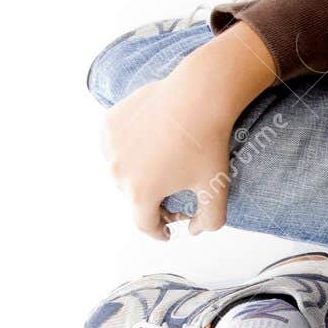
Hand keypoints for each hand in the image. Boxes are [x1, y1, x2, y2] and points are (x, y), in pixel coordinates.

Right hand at [99, 22, 275, 240]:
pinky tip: (149, 145)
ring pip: (122, 172)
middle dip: (153, 200)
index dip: (159, 231)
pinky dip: (128, 150)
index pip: (144, 224)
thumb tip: (194, 230)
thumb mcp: (217, 188)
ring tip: (161, 167)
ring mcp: (111, 147)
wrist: (198, 95)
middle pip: (134, 197)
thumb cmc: (208, 142)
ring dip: (138, 175)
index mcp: (141, 193)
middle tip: (173, 193)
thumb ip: (210, 220)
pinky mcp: (109, 125)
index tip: (168, 230)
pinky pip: (115, 147)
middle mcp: (119, 173)